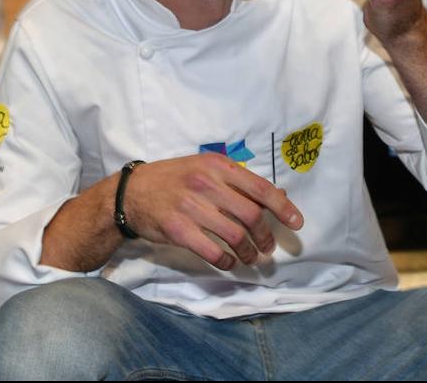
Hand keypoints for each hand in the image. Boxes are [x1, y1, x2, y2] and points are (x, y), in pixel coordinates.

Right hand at [125, 153, 303, 269]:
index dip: (282, 207)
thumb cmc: (173, 179)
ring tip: (251, 258)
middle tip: (267, 248)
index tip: (296, 223)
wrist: (130, 193)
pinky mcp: (178, 230)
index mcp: (217, 166)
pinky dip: (226, 261)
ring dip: (249, 252)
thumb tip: (278, 196)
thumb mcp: (206, 169)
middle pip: (251, 216)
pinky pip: (213, 251)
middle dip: (266, 236)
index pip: (260, 188)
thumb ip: (239, 182)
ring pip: (235, 236)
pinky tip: (228, 261)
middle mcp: (206, 184)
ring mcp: (191, 207)